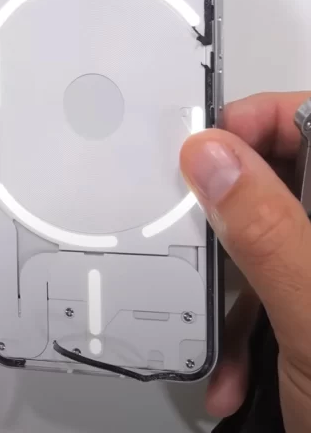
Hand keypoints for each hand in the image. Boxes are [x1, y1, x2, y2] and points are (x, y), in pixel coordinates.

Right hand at [180, 92, 310, 432]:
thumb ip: (267, 233)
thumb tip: (212, 157)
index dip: (256, 122)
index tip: (201, 149)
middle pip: (274, 181)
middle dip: (223, 219)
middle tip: (191, 238)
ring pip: (259, 239)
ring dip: (227, 287)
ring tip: (214, 322)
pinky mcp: (302, 295)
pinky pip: (261, 285)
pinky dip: (239, 325)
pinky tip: (234, 369)